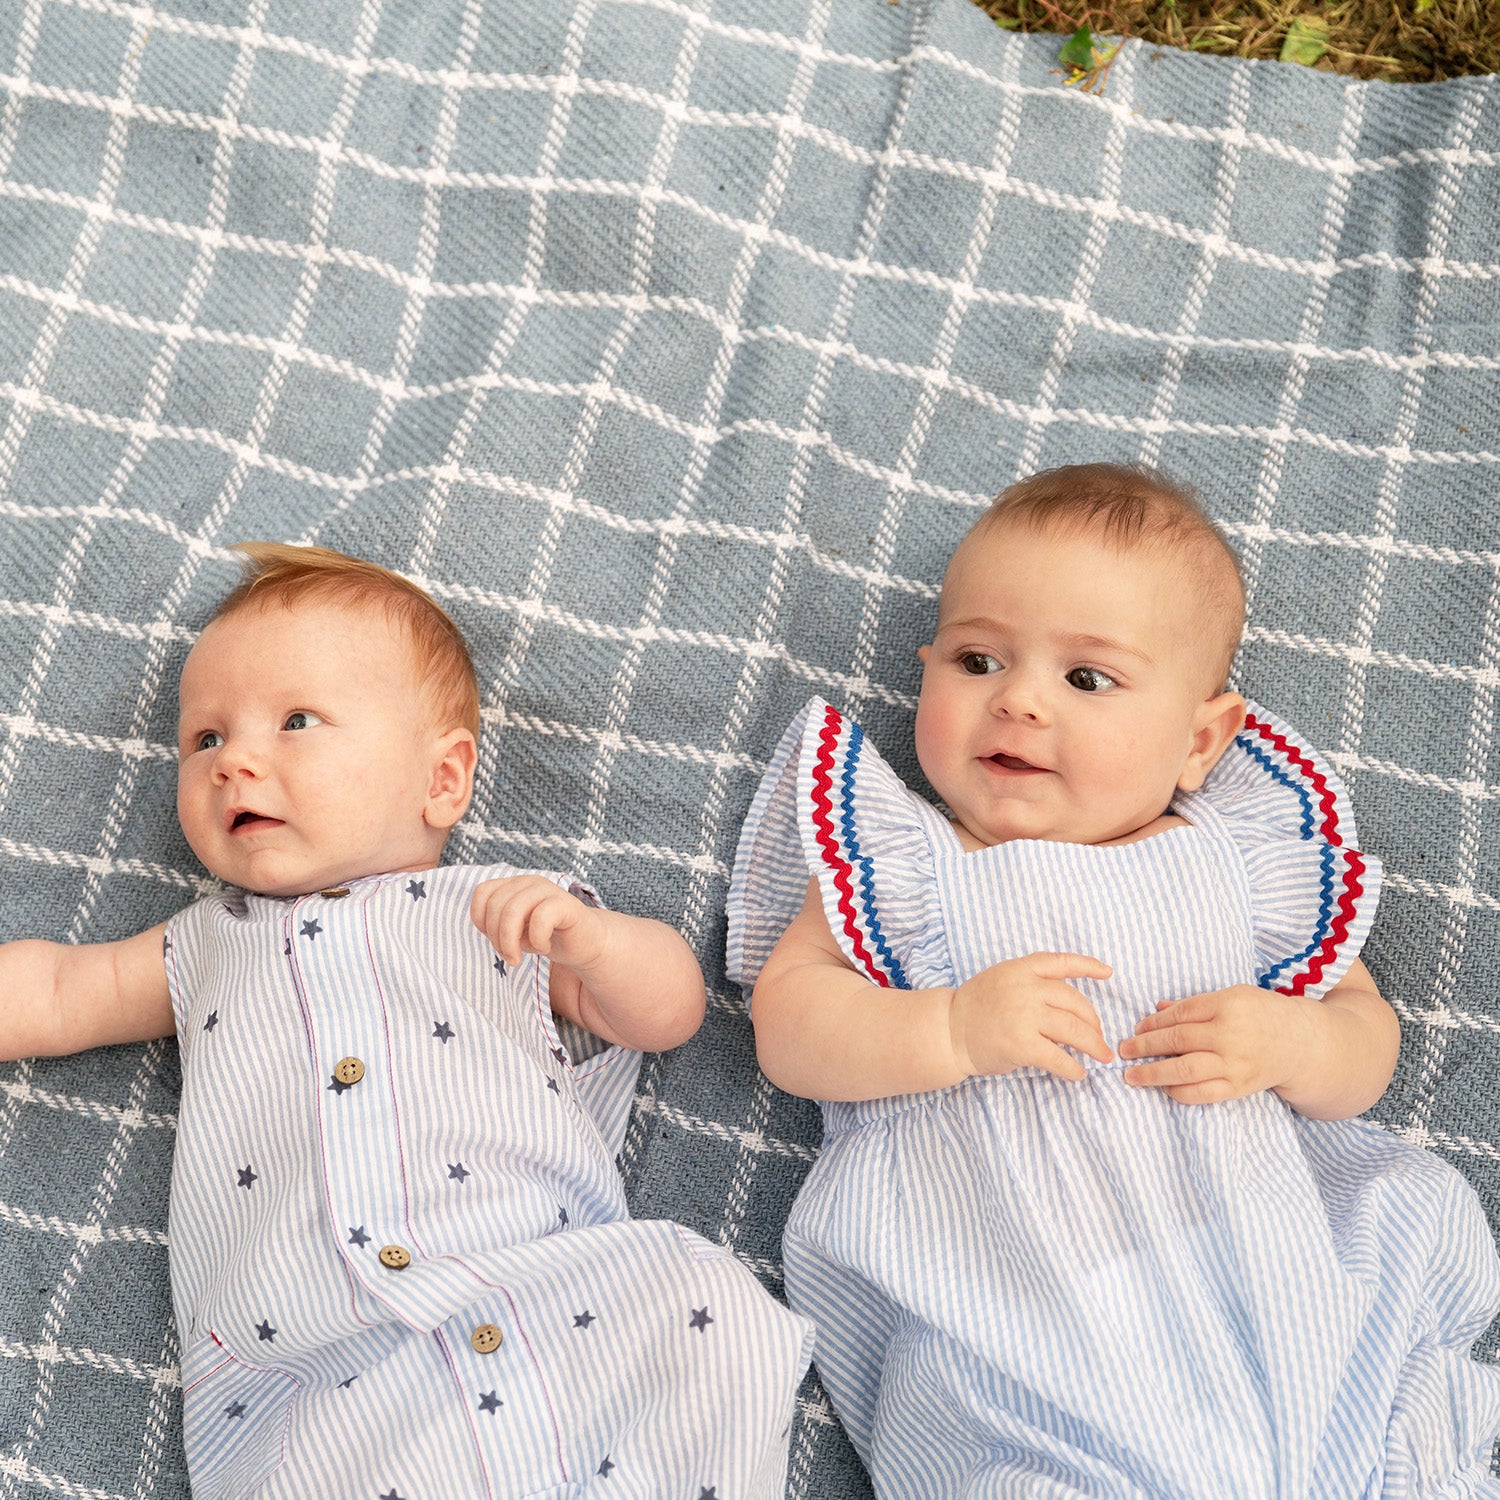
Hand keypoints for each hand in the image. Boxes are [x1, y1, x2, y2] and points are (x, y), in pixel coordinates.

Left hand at [470, 875, 604, 971]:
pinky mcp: (566, 904)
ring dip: (510, 942)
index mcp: (514, 885)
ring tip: (518, 959)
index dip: (480, 920)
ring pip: (513, 911)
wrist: (584, 944)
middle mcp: (529, 882)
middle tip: (509, 957)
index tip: (494, 940)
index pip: (482, 893)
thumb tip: (487, 929)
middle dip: (496, 938)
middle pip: (495, 905)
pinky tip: (545, 947)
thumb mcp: (514, 932)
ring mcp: (548, 890)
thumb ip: (496, 925)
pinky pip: (540, 919)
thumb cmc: (545, 936)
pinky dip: (537, 940)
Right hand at [950, 952, 1113, 1082]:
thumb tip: (1069, 1006)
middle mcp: (1025, 988)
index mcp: (1020, 969)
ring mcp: (1023, 1015)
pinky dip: (1073, 1067)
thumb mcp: (1002, 980)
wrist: (948, 1031)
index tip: (1108, 973)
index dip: (1088, 966)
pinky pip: (1058, 1057)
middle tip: (1100, 1037)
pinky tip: (1079, 1073)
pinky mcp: (1021, 1044)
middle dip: (1093, 1022)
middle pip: (1075, 1002)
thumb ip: (1032, 984)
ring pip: (1073, 1029)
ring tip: (1102, 1056)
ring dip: (1093, 1045)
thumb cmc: (976, 1008)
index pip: (1061, 962)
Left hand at [1118, 984, 1304, 1103]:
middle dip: (1144, 1046)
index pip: (1179, 1014)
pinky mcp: (1238, 1087)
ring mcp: (1234, 1063)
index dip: (1152, 1023)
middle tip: (1123, 1050)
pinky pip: (1201, 1093)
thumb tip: (1157, 1009)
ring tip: (1131, 1075)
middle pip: (1176, 1041)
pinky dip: (1178, 1091)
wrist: (1300, 1044)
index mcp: (1227, 1005)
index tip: (1135, 1028)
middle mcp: (1230, 1035)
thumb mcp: (1232, 996)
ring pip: (1184, 1070)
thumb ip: (1194, 1004)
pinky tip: (1164, 1087)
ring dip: (1152, 1073)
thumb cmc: (1261, 1014)